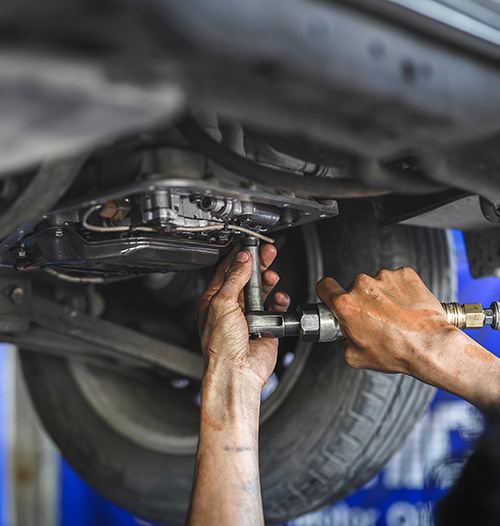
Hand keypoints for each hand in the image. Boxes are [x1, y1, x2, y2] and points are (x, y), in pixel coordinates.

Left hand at [196, 243, 289, 391]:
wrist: (237, 372)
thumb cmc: (221, 347)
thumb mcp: (222, 304)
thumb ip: (234, 278)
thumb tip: (242, 259)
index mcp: (213, 301)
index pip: (226, 271)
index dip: (237, 257)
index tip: (248, 245)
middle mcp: (230, 308)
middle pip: (246, 278)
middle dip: (257, 265)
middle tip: (268, 253)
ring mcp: (248, 317)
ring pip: (261, 291)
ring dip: (268, 281)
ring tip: (273, 275)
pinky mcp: (264, 326)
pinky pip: (274, 308)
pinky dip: (278, 301)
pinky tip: (279, 297)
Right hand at [316, 267, 457, 376]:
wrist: (431, 346)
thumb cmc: (397, 351)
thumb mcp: (356, 356)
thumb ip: (344, 338)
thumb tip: (346, 332)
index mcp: (346, 305)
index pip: (324, 286)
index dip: (327, 292)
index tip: (332, 296)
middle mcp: (363, 286)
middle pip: (354, 288)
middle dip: (362, 301)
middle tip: (376, 319)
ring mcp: (385, 277)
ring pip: (377, 283)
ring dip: (383, 296)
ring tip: (396, 315)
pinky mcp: (405, 274)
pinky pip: (397, 279)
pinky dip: (401, 290)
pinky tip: (407, 307)